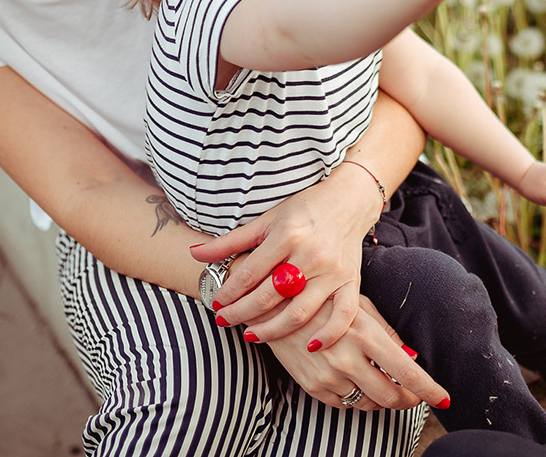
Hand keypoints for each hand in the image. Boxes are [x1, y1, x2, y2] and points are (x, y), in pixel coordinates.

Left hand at [191, 166, 378, 346]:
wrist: (349, 199)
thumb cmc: (304, 210)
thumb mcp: (267, 219)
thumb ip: (231, 241)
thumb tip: (194, 253)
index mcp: (287, 235)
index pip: (250, 273)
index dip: (229, 292)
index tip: (216, 303)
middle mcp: (311, 254)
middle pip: (270, 296)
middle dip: (242, 313)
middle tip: (224, 321)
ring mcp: (333, 271)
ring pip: (299, 312)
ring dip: (272, 330)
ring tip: (252, 336)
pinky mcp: (352, 281)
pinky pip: (344, 314)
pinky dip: (328, 334)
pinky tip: (309, 347)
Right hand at [263, 295, 449, 411]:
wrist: (274, 305)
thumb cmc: (323, 298)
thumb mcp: (359, 306)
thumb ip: (387, 334)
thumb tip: (412, 359)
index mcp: (365, 333)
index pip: (407, 372)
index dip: (429, 390)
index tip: (444, 399)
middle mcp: (347, 358)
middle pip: (391, 396)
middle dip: (408, 400)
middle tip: (415, 395)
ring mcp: (328, 375)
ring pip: (368, 403)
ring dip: (383, 399)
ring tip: (386, 385)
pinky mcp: (312, 387)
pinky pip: (345, 404)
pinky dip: (358, 398)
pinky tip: (359, 383)